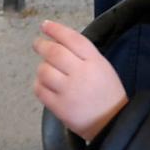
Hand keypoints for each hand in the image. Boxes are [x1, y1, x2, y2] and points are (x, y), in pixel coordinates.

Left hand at [35, 19, 130, 139]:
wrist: (112, 123)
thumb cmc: (107, 92)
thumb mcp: (103, 67)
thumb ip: (83, 55)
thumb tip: (58, 41)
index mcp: (95, 61)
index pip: (73, 39)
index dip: (56, 30)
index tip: (45, 25)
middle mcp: (81, 73)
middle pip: (55, 52)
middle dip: (42, 45)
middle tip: (38, 44)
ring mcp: (69, 91)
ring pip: (44, 71)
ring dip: (42, 68)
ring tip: (46, 70)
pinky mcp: (59, 107)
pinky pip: (40, 90)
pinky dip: (39, 84)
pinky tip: (44, 84)